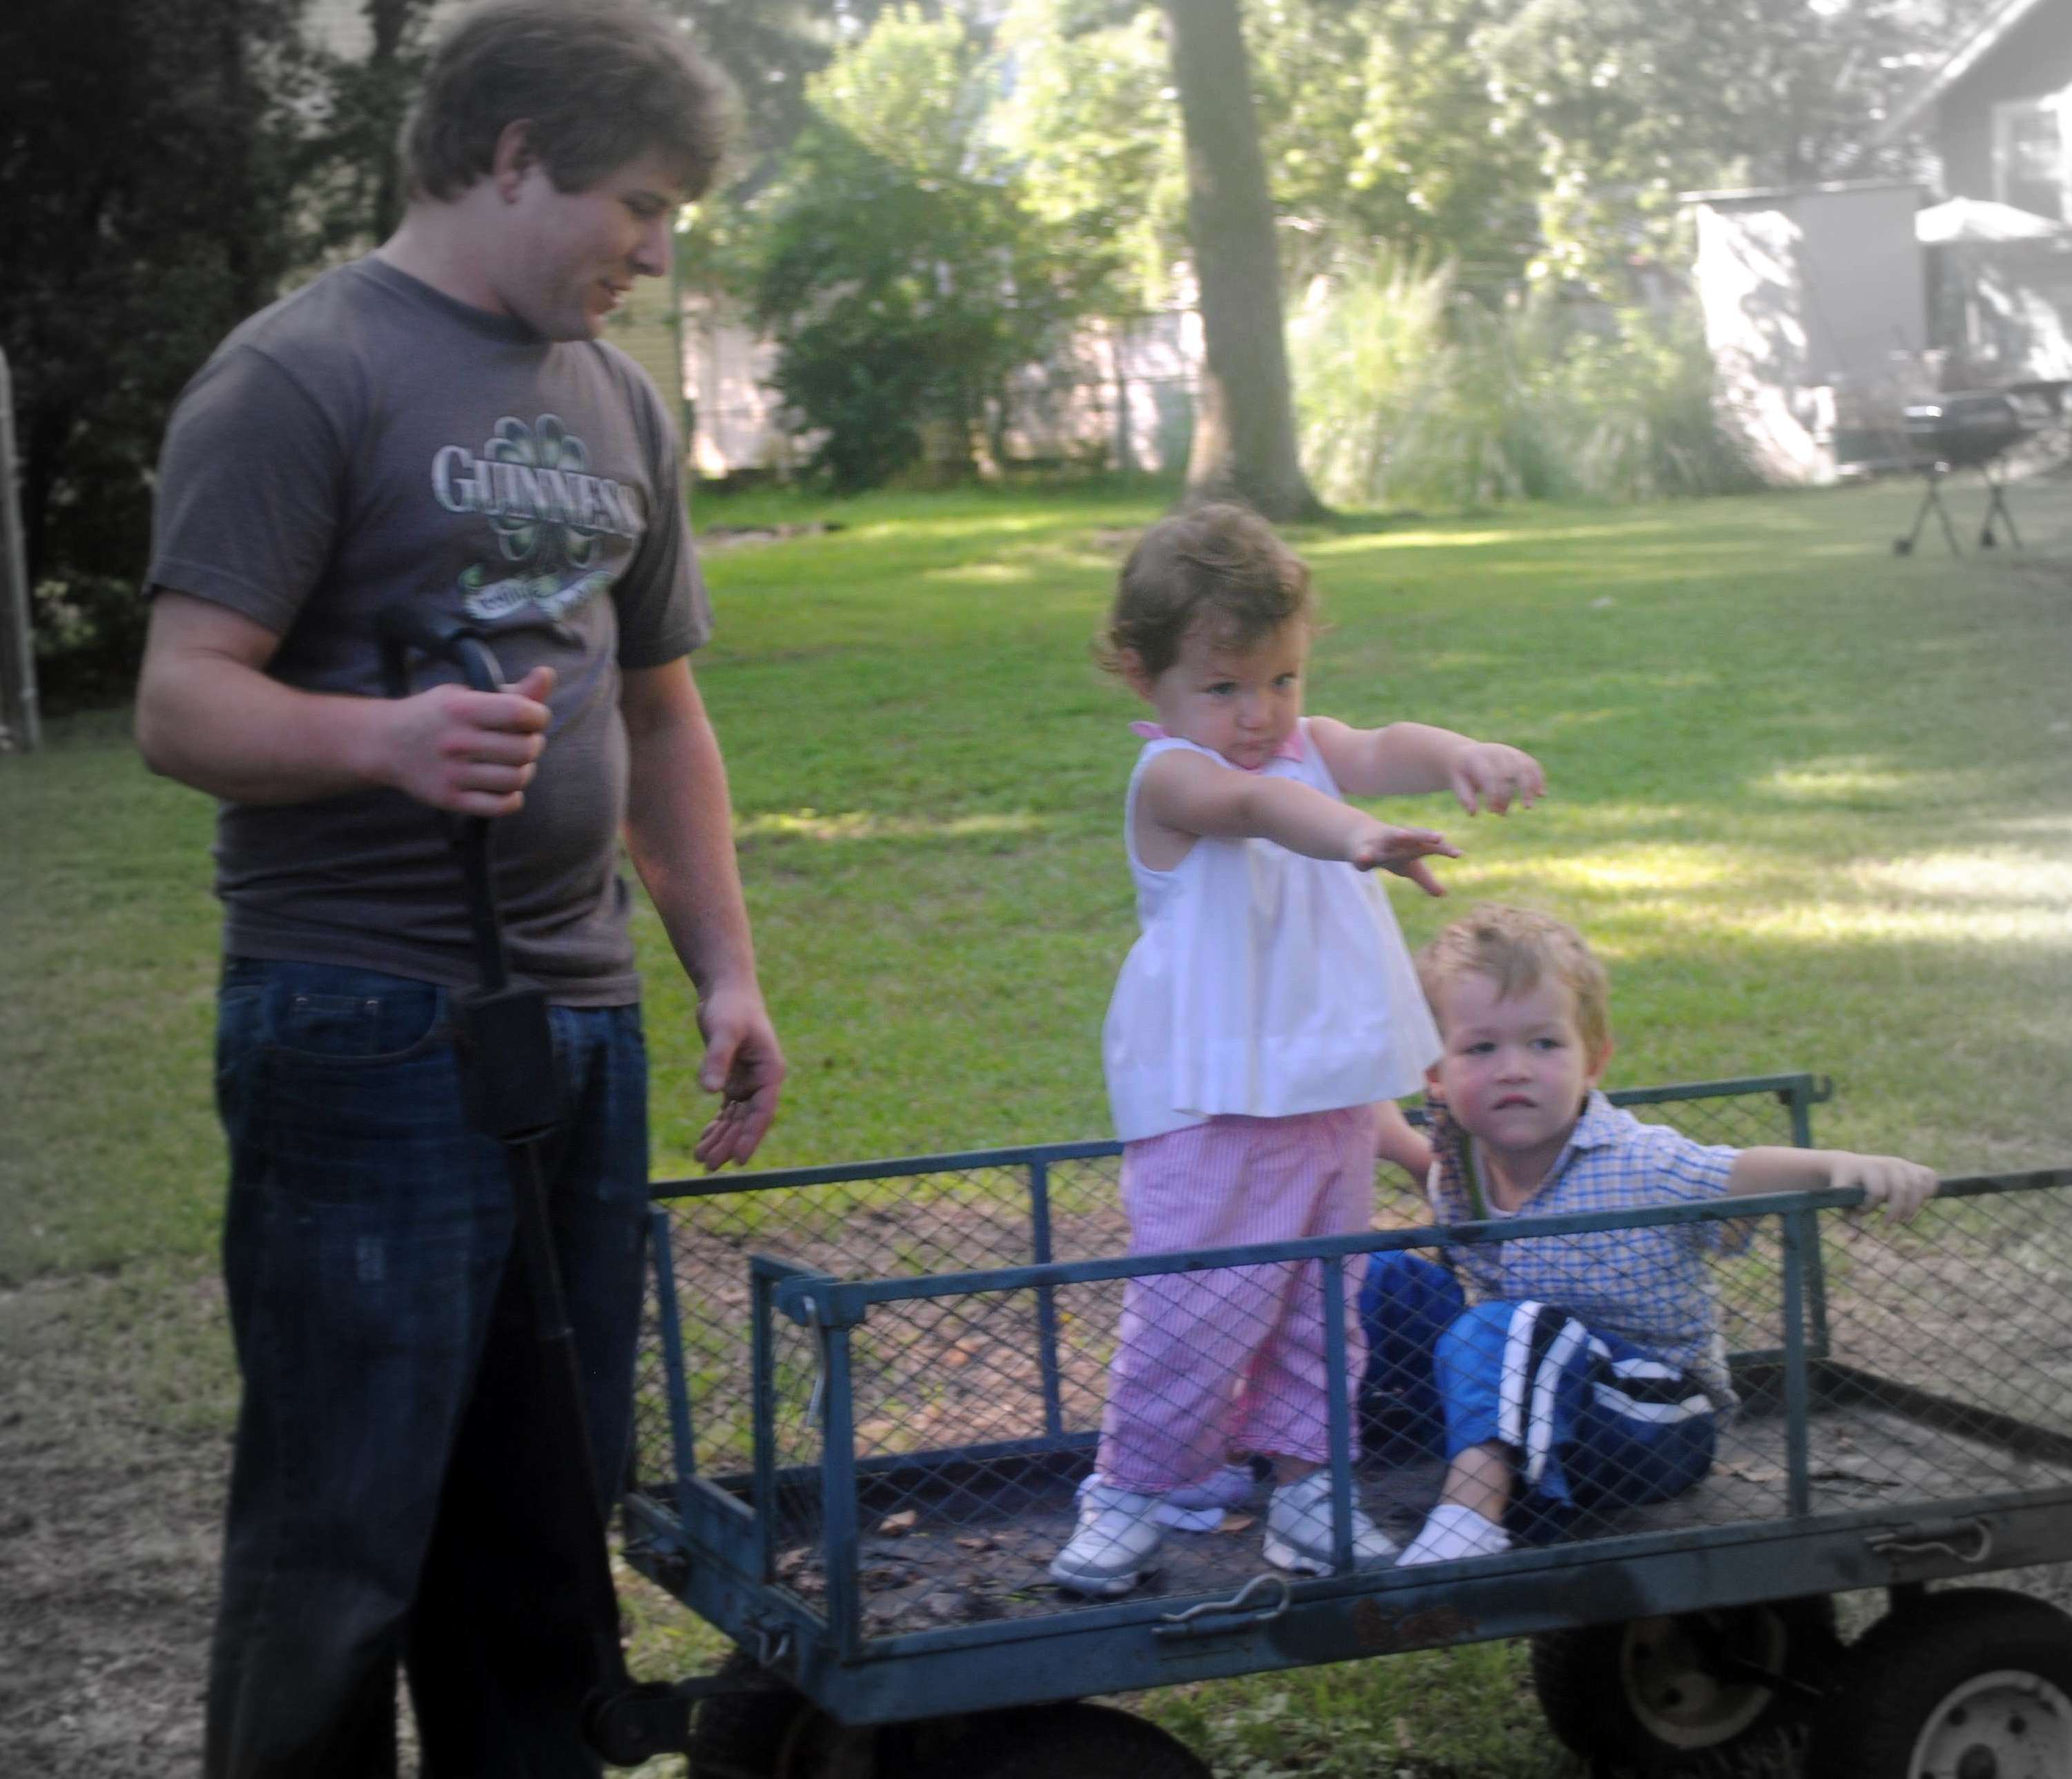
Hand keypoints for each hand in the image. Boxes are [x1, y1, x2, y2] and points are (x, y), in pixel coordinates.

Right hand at [375, 665, 555, 815]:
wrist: (385, 743)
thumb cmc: (437, 715)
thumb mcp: (467, 694)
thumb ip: (512, 692)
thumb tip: (548, 674)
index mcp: (461, 708)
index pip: (521, 713)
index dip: (539, 716)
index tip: (533, 718)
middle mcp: (456, 741)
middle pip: (525, 749)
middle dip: (534, 744)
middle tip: (523, 741)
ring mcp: (452, 773)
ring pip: (516, 779)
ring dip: (525, 771)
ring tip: (514, 762)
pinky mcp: (450, 799)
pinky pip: (501, 806)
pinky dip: (513, 798)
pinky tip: (506, 786)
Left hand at [692, 982, 786, 1169]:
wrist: (726, 989)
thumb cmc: (730, 1007)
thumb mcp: (723, 1031)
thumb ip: (716, 1059)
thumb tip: (710, 1090)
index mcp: (770, 1072)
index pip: (762, 1112)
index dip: (751, 1137)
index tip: (739, 1159)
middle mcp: (762, 1081)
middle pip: (747, 1120)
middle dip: (729, 1143)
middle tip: (709, 1166)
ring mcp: (748, 1081)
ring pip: (735, 1118)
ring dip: (721, 1138)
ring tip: (701, 1160)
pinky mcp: (733, 1078)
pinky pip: (727, 1109)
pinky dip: (716, 1125)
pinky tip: (704, 1140)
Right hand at [1348, 819, 1459, 895]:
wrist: (1360, 838)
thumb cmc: (1392, 853)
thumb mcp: (1409, 869)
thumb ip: (1425, 881)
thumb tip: (1443, 894)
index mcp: (1412, 844)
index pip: (1431, 847)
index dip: (1445, 850)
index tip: (1459, 854)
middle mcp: (1399, 839)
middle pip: (1415, 837)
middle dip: (1425, 837)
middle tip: (1439, 838)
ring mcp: (1381, 842)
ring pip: (1389, 837)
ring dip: (1397, 835)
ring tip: (1404, 835)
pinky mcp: (1363, 849)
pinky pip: (1364, 854)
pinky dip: (1364, 856)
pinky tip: (1364, 860)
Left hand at [1448, 741, 1544, 815]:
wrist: (1465, 754)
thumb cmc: (1462, 773)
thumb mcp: (1457, 782)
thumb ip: (1464, 797)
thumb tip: (1473, 813)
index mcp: (1477, 758)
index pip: (1490, 776)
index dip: (1493, 794)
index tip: (1491, 811)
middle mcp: (1495, 751)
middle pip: (1509, 771)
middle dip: (1510, 793)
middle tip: (1505, 813)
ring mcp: (1508, 752)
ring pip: (1524, 766)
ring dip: (1530, 787)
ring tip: (1529, 807)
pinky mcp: (1518, 755)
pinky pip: (1532, 765)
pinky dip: (1539, 778)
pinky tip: (1542, 794)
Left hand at [1831, 1152, 1939, 1222]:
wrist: (1851, 1165)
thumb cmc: (1847, 1187)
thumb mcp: (1843, 1200)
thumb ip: (1850, 1218)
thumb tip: (1852, 1240)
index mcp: (1866, 1168)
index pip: (1877, 1191)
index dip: (1870, 1206)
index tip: (1862, 1211)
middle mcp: (1885, 1163)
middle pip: (1901, 1189)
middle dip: (1896, 1211)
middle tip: (1887, 1224)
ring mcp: (1900, 1163)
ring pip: (1918, 1183)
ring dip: (1914, 1205)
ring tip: (1905, 1219)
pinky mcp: (1911, 1167)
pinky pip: (1929, 1176)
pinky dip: (1929, 1190)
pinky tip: (1920, 1202)